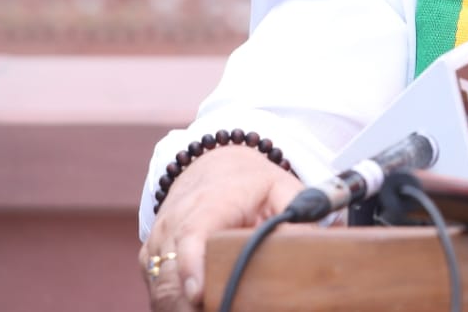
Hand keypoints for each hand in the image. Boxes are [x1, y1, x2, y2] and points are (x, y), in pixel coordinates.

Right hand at [139, 145, 306, 310]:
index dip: (192, 266)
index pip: (191, 236)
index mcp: (206, 205)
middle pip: (170, 275)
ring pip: (160, 291)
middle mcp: (173, 226)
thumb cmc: (251, 185)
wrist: (212, 170)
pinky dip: (175, 308)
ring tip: (218, 311)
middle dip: (188, 305)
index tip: (199, 294)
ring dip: (181, 310)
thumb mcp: (281, 188)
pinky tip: (204, 310)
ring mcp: (156, 246)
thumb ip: (299, 214)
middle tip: (220, 311)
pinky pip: (158, 294)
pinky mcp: (150, 263)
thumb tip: (318, 242)